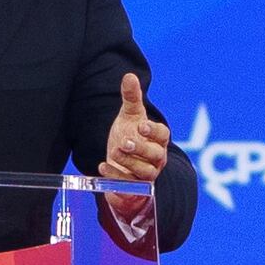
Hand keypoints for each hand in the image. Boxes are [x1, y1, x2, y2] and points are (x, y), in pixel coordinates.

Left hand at [99, 69, 172, 191]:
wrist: (123, 161)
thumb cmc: (131, 134)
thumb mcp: (129, 115)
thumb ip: (131, 97)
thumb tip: (129, 76)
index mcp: (158, 138)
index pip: (162, 135)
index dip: (153, 131)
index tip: (141, 126)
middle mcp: (157, 158)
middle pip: (156, 155)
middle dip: (141, 149)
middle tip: (124, 142)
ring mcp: (147, 174)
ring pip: (145, 173)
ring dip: (129, 163)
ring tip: (114, 152)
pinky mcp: (135, 188)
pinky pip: (130, 187)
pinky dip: (116, 179)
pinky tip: (102, 166)